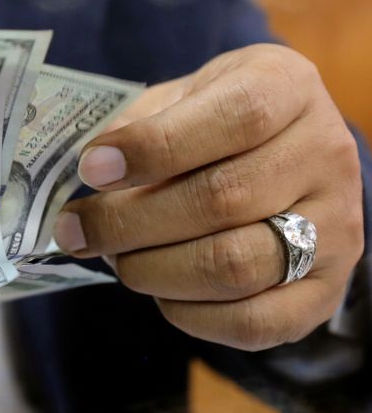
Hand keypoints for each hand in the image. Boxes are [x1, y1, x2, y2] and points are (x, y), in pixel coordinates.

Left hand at [54, 44, 362, 350]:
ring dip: (151, 271)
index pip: (236, 117)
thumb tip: (91, 176)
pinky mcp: (325, 290)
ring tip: (115, 258)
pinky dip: (188, 315)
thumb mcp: (179, 97)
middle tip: (76, 231)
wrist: (282, 159)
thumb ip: (136, 125)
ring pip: (234, 266)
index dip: (154, 147)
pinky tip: (159, 291)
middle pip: (223, 200)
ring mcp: (336, 228)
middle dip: (127, 223)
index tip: (91, 170)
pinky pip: (254, 323)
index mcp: (288, 88)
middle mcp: (325, 156)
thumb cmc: (213, 123)